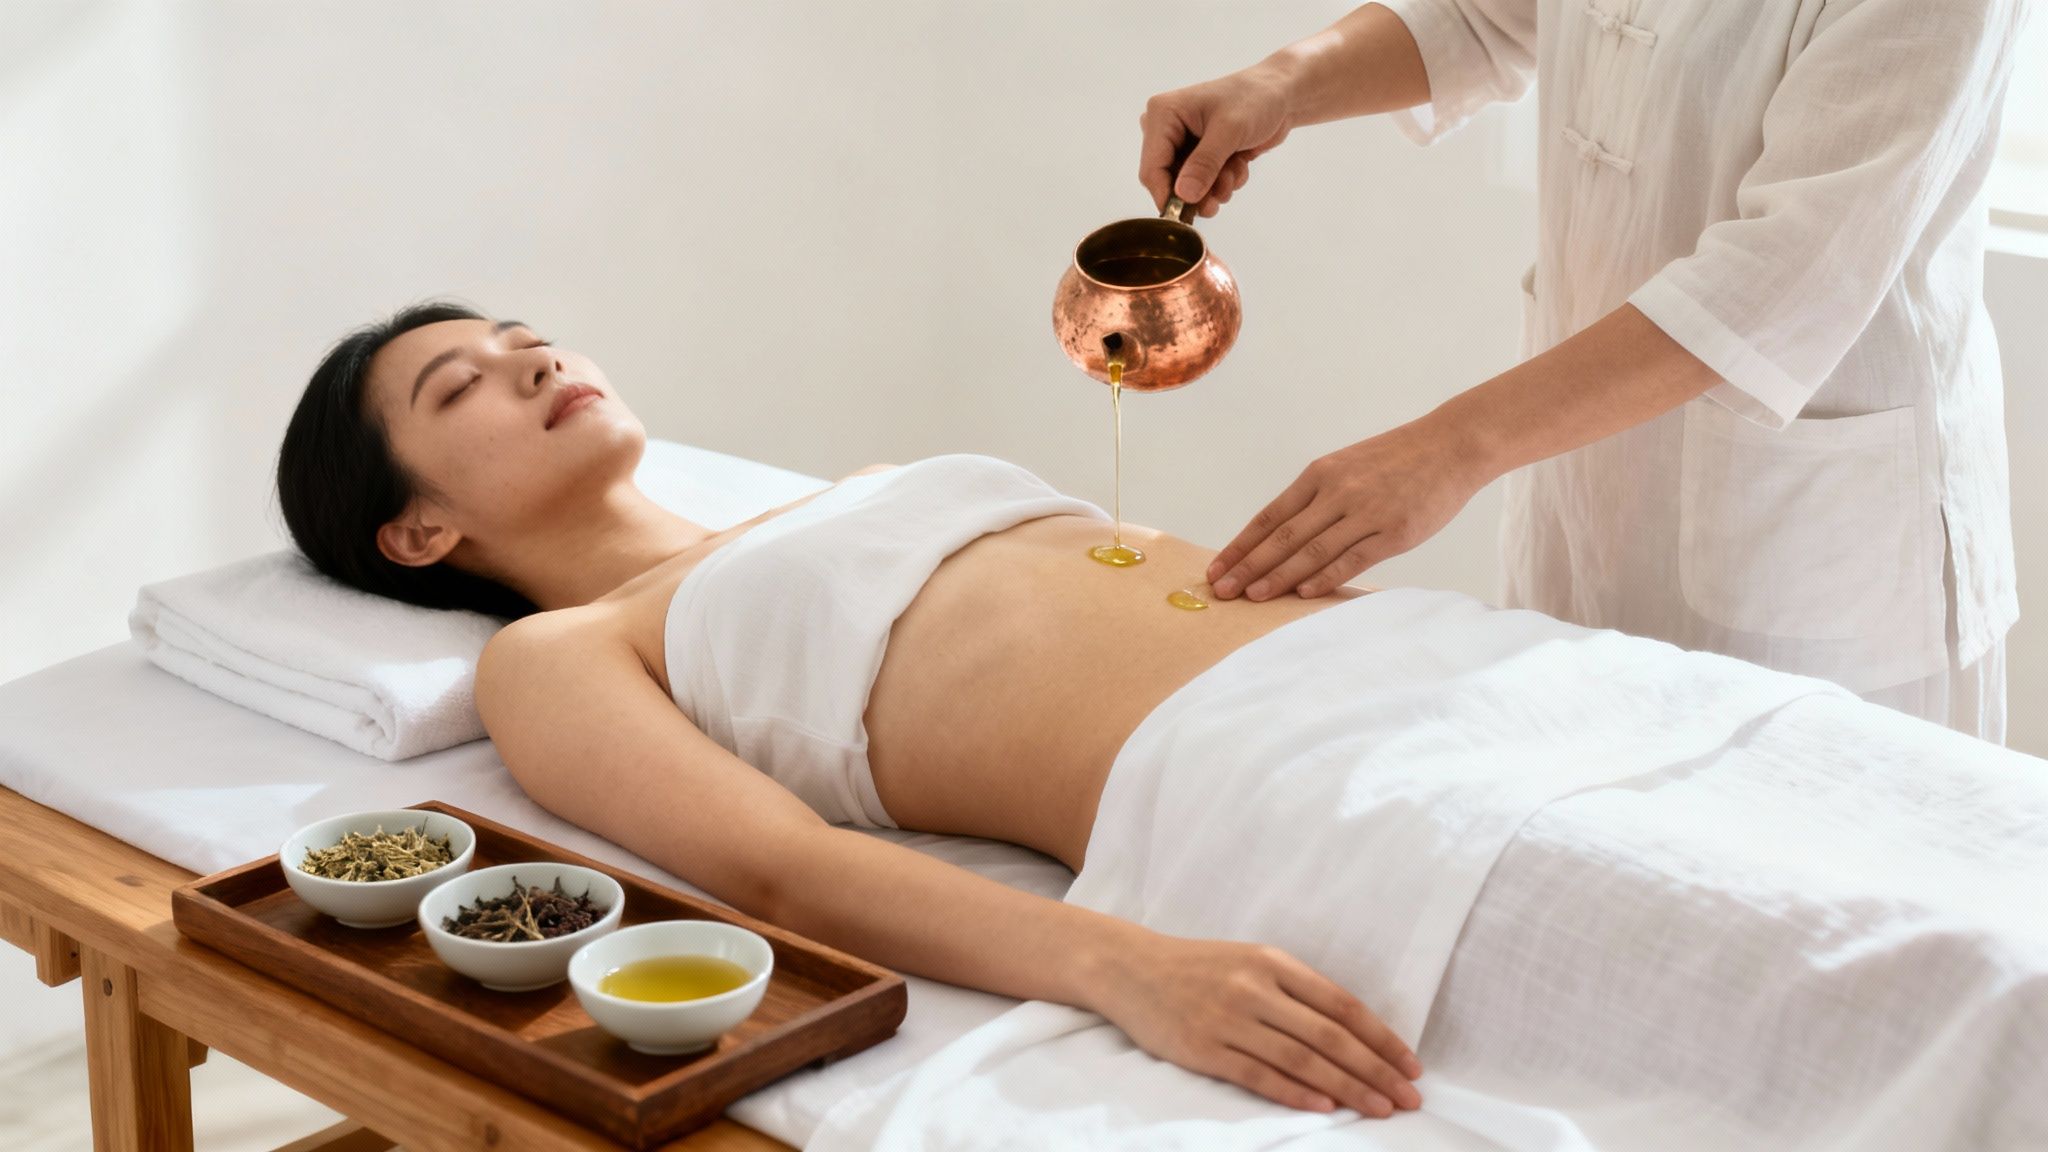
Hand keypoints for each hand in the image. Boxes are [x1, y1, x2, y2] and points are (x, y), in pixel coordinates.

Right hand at [1093, 931, 1423, 1116]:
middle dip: (1375, 1070)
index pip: (1341, 1004)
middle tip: (1409, 1097)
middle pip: (1329, 1037)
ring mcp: (1228, 1020)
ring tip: (1380, 1109)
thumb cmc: (1199, 966)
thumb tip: (1352, 1032)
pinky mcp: (1204, 1049)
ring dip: (1347, 1089)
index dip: (1380, 1037)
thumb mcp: (1251, 960)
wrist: (1130, 969)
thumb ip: (1295, 989)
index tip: (1410, 1064)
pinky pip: (1259, 1076)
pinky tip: (1326, 1109)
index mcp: (1273, 961)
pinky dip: (1296, 1094)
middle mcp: (1254, 988)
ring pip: (1301, 1060)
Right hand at [1139, 63, 1294, 217]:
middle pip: (1168, 180)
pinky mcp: (1200, 155)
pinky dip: (1223, 181)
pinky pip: (1203, 183)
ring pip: (1188, 186)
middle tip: (1219, 199)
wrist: (1283, 95)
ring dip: (1215, 187)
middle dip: (1197, 192)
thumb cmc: (1256, 99)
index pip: (1152, 167)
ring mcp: (1183, 143)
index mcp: (1163, 114)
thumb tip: (1184, 195)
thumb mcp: (1230, 131)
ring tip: (1235, 172)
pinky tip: (1239, 164)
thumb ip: (1205, 164)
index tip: (1186, 216)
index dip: (1166, 195)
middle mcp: (1167, 129)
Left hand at [1208, 415, 1488, 600]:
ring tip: (1253, 597)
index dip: (1241, 544)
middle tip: (1222, 590)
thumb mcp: (1347, 466)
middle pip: (1283, 537)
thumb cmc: (1396, 460)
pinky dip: (1325, 578)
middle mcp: (1337, 492)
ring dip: (1279, 577)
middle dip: (1248, 566)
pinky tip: (1302, 593)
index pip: (1270, 516)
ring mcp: (1366, 513)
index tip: (1218, 566)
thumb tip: (1282, 536)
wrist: (1450, 446)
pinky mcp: (1395, 533)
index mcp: (1320, 475)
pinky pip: (1352, 560)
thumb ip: (1317, 498)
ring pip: (1312, 551)